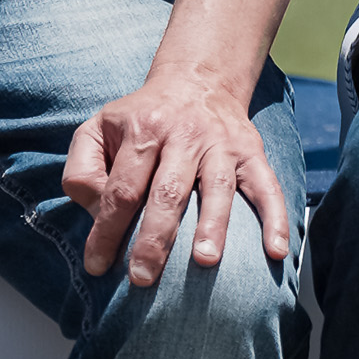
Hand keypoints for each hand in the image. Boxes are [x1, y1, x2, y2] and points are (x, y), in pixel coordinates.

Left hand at [64, 58, 291, 285]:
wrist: (197, 79)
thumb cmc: (140, 117)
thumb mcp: (98, 128)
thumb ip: (83, 168)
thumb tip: (95, 212)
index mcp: (142, 130)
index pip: (122, 188)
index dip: (107, 229)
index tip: (97, 267)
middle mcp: (183, 135)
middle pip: (167, 191)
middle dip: (154, 238)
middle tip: (142, 278)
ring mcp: (220, 143)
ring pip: (217, 186)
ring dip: (213, 225)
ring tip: (205, 262)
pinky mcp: (251, 150)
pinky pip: (267, 184)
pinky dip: (274, 216)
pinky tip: (275, 249)